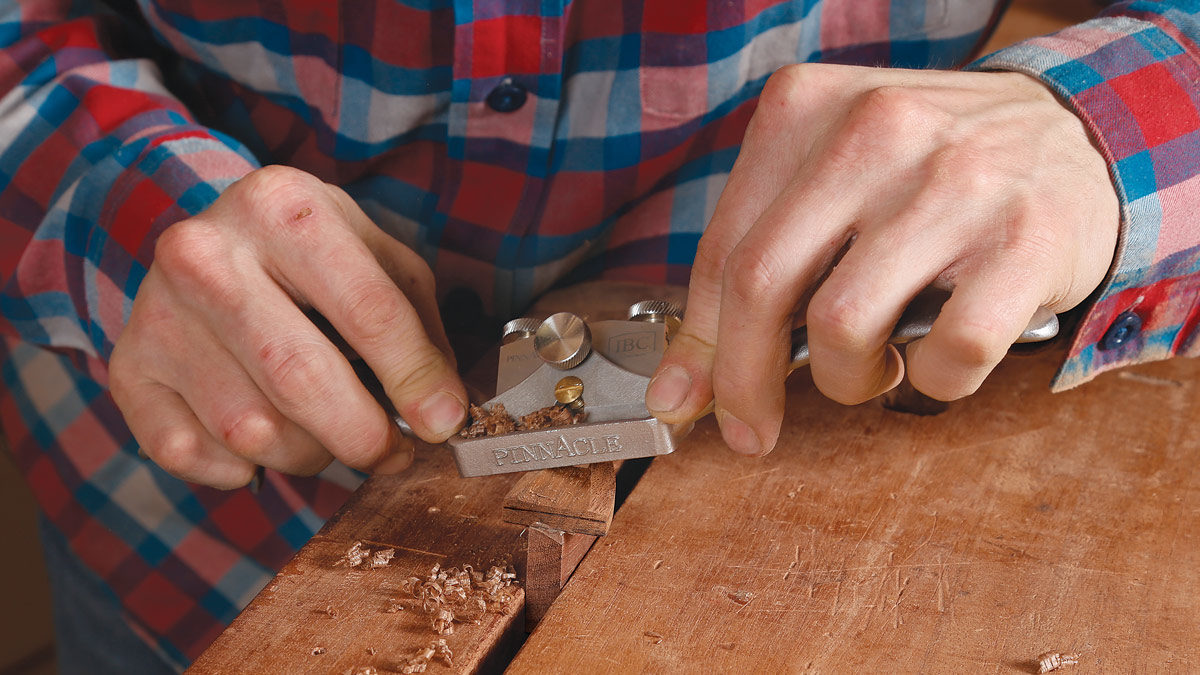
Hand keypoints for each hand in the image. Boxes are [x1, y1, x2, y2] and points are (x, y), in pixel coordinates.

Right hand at [109, 166, 466, 487]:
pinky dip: (240, 467)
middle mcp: (206, 253)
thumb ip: (419, 329)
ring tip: (326, 428)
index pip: (366, 310)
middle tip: (392, 453)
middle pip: (299, 379)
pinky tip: (262, 435)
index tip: (443, 423)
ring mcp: (157, 312)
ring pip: (250, 430)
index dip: (414, 378)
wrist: (211, 240)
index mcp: (283, 209)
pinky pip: (191, 454)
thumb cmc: (311, 257)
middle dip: (362, 436)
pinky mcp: (130, 366)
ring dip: (307, 452)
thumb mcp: (377, 260)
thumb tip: (441, 411)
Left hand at [647, 64, 1118, 456]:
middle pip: (761, 284)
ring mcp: (953, 182)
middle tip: (753, 426)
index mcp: (807, 109)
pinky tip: (935, 355)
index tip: (686, 401)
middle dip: (744, 381)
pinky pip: (947, 353)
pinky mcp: (1024, 239)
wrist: (1078, 134)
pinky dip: (931, 380)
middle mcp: (875, 130)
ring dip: (846, 379)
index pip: (722, 249)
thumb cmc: (932, 173)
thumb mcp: (830, 186)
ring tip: (872, 364)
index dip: (697, 345)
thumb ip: (756, 267)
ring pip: (842, 327)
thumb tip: (682, 389)